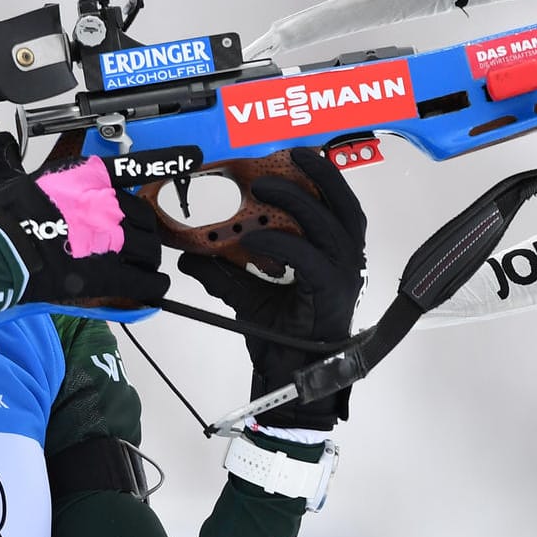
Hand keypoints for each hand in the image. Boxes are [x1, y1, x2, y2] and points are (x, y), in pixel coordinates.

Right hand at [0, 134, 170, 305]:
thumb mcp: (0, 177)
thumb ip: (6, 157)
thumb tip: (0, 140)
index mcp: (84, 177)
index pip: (136, 165)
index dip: (168, 160)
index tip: (192, 156)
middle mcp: (104, 204)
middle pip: (143, 217)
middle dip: (143, 230)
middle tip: (135, 241)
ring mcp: (109, 239)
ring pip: (148, 249)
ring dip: (148, 259)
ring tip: (142, 267)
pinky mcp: (107, 274)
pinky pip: (145, 281)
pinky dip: (154, 286)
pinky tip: (155, 288)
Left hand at [178, 148, 366, 429]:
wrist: (289, 382)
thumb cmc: (282, 339)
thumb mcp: (247, 295)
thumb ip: (224, 272)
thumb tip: (190, 256)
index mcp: (334, 256)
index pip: (338, 205)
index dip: (323, 176)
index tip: (298, 154)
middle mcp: (346, 263)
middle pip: (344, 206)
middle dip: (321, 175)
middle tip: (290, 155)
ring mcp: (342, 278)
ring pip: (329, 225)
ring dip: (298, 200)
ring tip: (264, 186)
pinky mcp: (329, 294)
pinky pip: (307, 257)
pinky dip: (279, 243)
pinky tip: (253, 237)